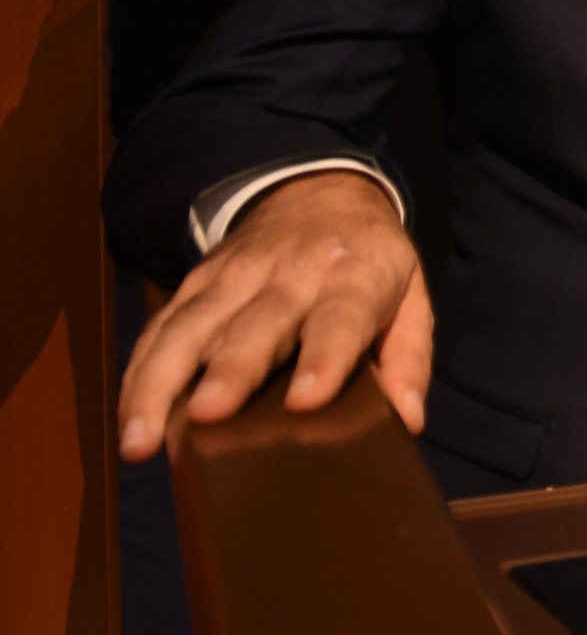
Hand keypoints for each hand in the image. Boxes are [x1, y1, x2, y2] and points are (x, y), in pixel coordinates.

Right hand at [118, 170, 430, 460]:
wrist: (320, 194)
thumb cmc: (370, 264)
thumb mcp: (410, 297)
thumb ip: (410, 357)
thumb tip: (409, 421)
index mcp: (354, 278)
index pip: (340, 318)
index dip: (324, 358)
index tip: (305, 401)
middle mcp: (291, 274)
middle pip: (257, 325)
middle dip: (231, 370)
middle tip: (208, 415)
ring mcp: (236, 276)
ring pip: (191, 327)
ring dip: (160, 382)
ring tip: (140, 440)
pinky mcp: (196, 282)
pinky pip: (161, 328)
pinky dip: (139, 372)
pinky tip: (129, 417)